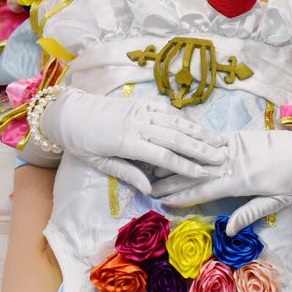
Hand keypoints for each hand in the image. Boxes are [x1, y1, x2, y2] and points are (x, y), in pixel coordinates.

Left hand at [39, 89, 226, 192]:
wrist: (69, 112)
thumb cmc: (82, 142)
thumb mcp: (100, 162)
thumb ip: (127, 173)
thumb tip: (149, 189)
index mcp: (127, 142)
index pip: (164, 155)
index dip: (186, 165)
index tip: (205, 173)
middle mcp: (137, 124)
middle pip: (176, 137)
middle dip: (201, 149)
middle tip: (222, 158)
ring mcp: (140, 111)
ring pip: (175, 122)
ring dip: (198, 132)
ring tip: (217, 141)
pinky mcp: (140, 103)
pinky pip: (166, 110)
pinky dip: (183, 118)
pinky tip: (196, 126)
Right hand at [151, 128, 291, 233]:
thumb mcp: (278, 202)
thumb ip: (250, 212)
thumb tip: (227, 229)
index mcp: (242, 182)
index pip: (205, 190)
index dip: (182, 196)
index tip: (162, 200)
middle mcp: (235, 161)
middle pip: (197, 172)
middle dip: (172, 180)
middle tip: (149, 186)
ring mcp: (237, 146)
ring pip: (200, 155)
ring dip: (178, 160)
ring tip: (157, 165)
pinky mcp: (241, 136)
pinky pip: (213, 140)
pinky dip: (195, 144)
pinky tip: (180, 145)